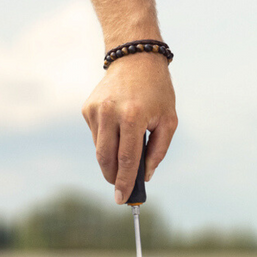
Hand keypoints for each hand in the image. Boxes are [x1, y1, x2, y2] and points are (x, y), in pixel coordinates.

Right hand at [82, 53, 176, 203]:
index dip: (124, 182)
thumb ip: (157, 151)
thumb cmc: (156, 90)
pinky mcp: (87, 109)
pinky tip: (118, 130)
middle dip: (113, 177)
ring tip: (125, 153)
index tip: (122, 199)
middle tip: (120, 188)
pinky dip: (107, 141)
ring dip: (111, 159)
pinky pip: (97, 136)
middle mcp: (110, 113)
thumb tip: (143, 176)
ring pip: (100, 149)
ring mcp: (96, 111)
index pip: (126, 159)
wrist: (135, 57)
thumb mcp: (168, 120)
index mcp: (132, 117)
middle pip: (106, 159)